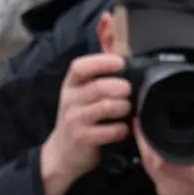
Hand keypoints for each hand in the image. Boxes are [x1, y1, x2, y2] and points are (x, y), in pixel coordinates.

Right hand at [40, 54, 133, 194]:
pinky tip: (122, 129)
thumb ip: (98, 71)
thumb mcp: (83, 92)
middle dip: (121, 88)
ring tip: (126, 109)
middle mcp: (70, 99)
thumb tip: (114, 42)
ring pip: (107, 107)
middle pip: (99, 87)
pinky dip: (122, 129)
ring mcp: (75, 119)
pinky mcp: (83, 138)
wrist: (63, 152)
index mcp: (71, 84)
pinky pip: (110, 130)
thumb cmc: (80, 116)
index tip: (121, 63)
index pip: (80, 67)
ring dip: (124, 107)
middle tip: (129, 92)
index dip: (101, 62)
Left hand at [140, 127, 193, 194]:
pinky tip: (154, 150)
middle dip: (141, 139)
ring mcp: (166, 191)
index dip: (145, 135)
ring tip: (145, 133)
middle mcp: (172, 182)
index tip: (142, 119)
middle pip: (146, 158)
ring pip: (147, 166)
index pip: (157, 151)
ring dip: (145, 149)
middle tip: (141, 122)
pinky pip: (153, 173)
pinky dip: (151, 160)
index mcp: (189, 171)